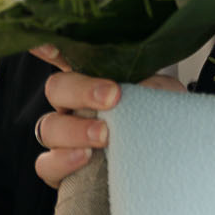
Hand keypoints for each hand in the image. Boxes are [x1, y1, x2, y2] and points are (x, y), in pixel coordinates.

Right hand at [30, 44, 184, 189]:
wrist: (168, 158)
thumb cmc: (160, 120)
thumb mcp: (162, 95)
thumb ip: (148, 85)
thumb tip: (135, 85)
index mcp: (94, 79)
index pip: (66, 55)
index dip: (50, 45)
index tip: (50, 45)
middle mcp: (73, 104)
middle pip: (57, 88)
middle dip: (81, 90)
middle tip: (112, 98)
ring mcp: (63, 137)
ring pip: (48, 127)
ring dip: (74, 130)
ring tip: (105, 135)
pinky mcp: (61, 169)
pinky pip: (46, 164)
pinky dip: (62, 160)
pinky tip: (84, 158)